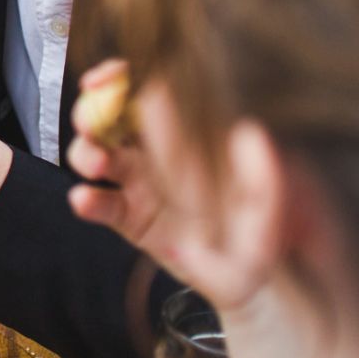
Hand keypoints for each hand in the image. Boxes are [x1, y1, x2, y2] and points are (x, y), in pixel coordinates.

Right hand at [66, 62, 268, 310]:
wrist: (249, 278)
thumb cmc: (266, 231)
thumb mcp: (272, 203)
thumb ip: (264, 175)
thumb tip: (251, 132)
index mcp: (184, 133)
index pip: (146, 92)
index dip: (120, 79)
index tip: (106, 79)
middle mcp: (153, 153)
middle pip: (108, 118)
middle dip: (91, 113)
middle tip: (91, 123)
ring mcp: (136, 185)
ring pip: (95, 155)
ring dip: (86, 153)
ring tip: (98, 165)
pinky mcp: (126, 218)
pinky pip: (99, 203)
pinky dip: (86, 199)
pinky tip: (86, 200)